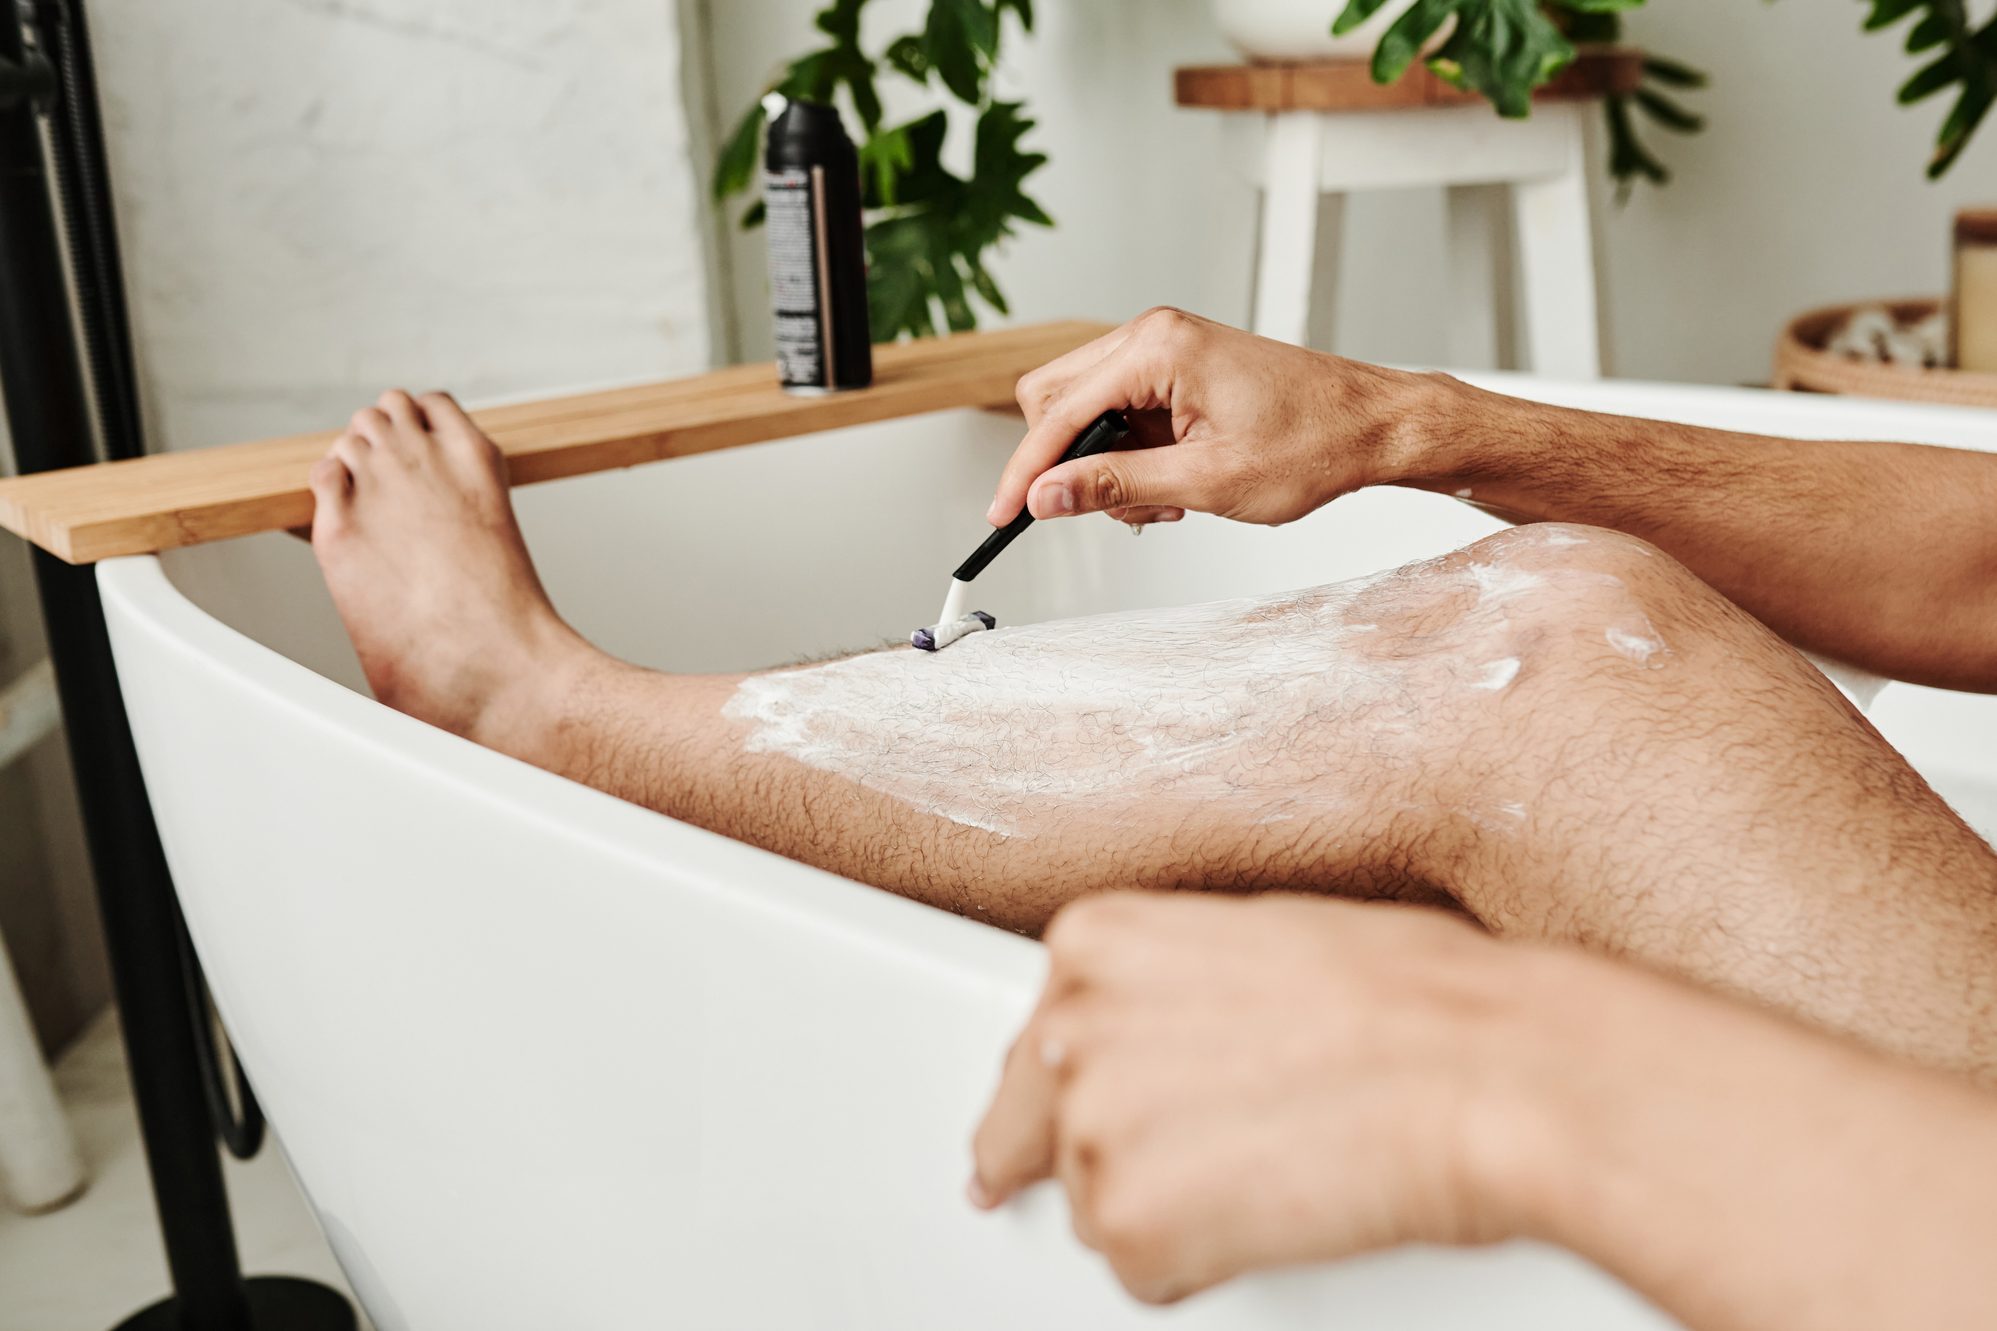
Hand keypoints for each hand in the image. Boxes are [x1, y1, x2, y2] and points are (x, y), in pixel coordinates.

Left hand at [968, 892, 1546, 1304]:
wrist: (1485, 1068)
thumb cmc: (1413, 996)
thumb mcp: (1256, 943)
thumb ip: (1166, 990)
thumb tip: (1156, 1037)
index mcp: (1095, 943)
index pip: (1038, 1044)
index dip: (1070, 1093)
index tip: (1071, 1126)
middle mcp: (1071, 1029)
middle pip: (1039, 1130)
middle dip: (1101, 1155)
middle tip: (1186, 1166)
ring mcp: (1092, 1130)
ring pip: (1096, 1205)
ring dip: (1169, 1207)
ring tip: (1273, 1166)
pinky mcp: (1131, 1226)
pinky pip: (1142, 1273)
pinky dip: (1203, 1264)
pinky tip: (1274, 1214)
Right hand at [989, 308, 1444, 528]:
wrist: (1374, 425)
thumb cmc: (1312, 442)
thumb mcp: (1206, 482)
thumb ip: (1116, 486)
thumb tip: (1046, 495)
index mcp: (1157, 347)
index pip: (1059, 412)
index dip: (1026, 471)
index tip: (1005, 515)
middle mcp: (1153, 335)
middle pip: (1056, 398)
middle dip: (1066, 463)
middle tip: (1099, 510)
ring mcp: (1165, 349)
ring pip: (1086, 408)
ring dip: (1105, 466)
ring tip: (1161, 502)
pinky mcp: (1178, 368)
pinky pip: (1121, 411)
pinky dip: (1130, 456)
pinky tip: (1172, 485)